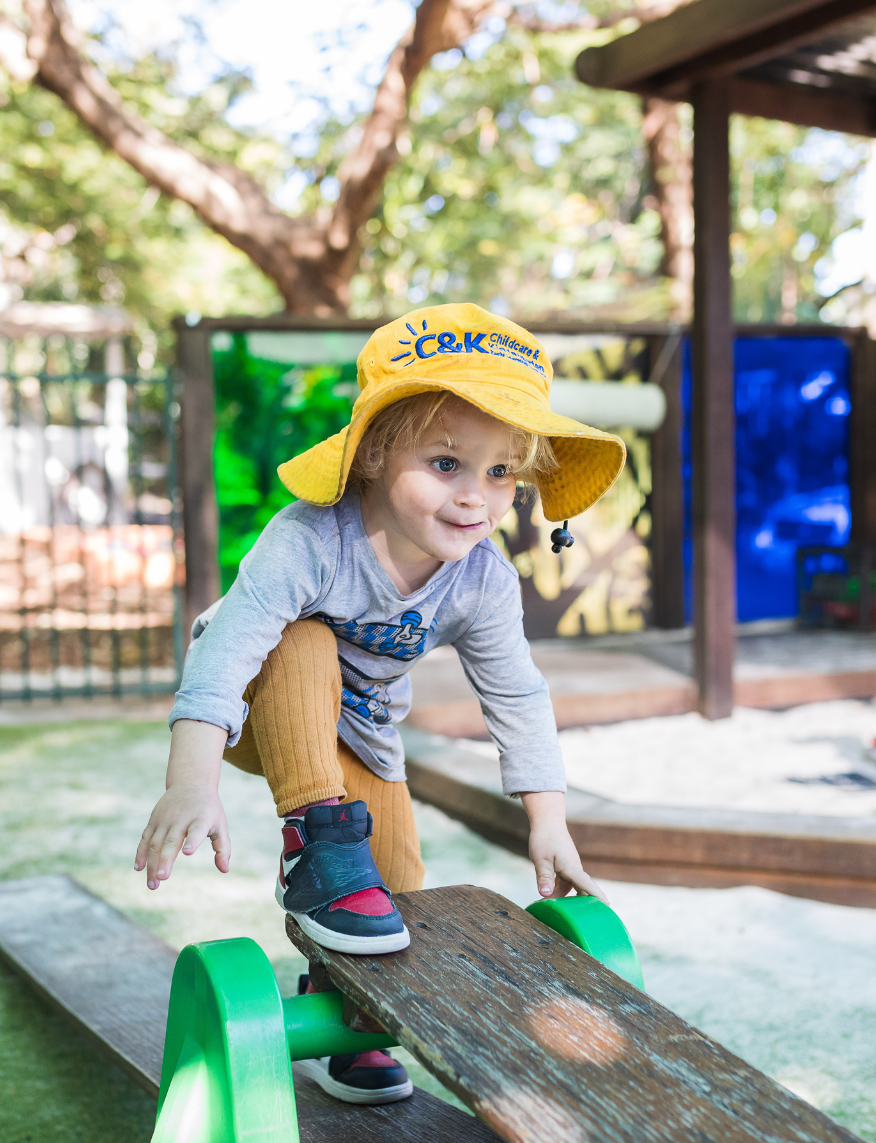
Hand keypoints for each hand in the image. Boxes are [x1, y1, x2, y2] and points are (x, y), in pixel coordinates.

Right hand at [135, 784, 230, 889]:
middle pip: (171, 841)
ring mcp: (165, 819)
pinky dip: (140, 853)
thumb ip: (223, 848)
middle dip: (165, 860)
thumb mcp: (220, 824)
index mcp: (201, 819)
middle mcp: (181, 818)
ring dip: (152, 864)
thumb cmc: (209, 809)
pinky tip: (139, 868)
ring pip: (155, 843)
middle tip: (162, 878)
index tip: (188, 852)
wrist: (191, 782)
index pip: (196, 830)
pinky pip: (145, 838)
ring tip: (153, 885)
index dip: (192, 840)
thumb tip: (224, 870)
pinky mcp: (154, 820)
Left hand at [520, 790, 609, 905]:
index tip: (608, 907)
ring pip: (572, 887)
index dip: (597, 896)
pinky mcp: (565, 866)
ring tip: (556, 910)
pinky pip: (566, 882)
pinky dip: (560, 889)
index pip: (587, 885)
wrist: (547, 821)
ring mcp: (571, 867)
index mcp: (572, 868)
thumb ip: (544, 877)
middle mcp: (574, 869)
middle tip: (587, 921)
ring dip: (566, 897)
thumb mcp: (541, 859)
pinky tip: (549, 894)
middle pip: (583, 890)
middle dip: (585, 904)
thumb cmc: (544, 838)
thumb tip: (545, 895)